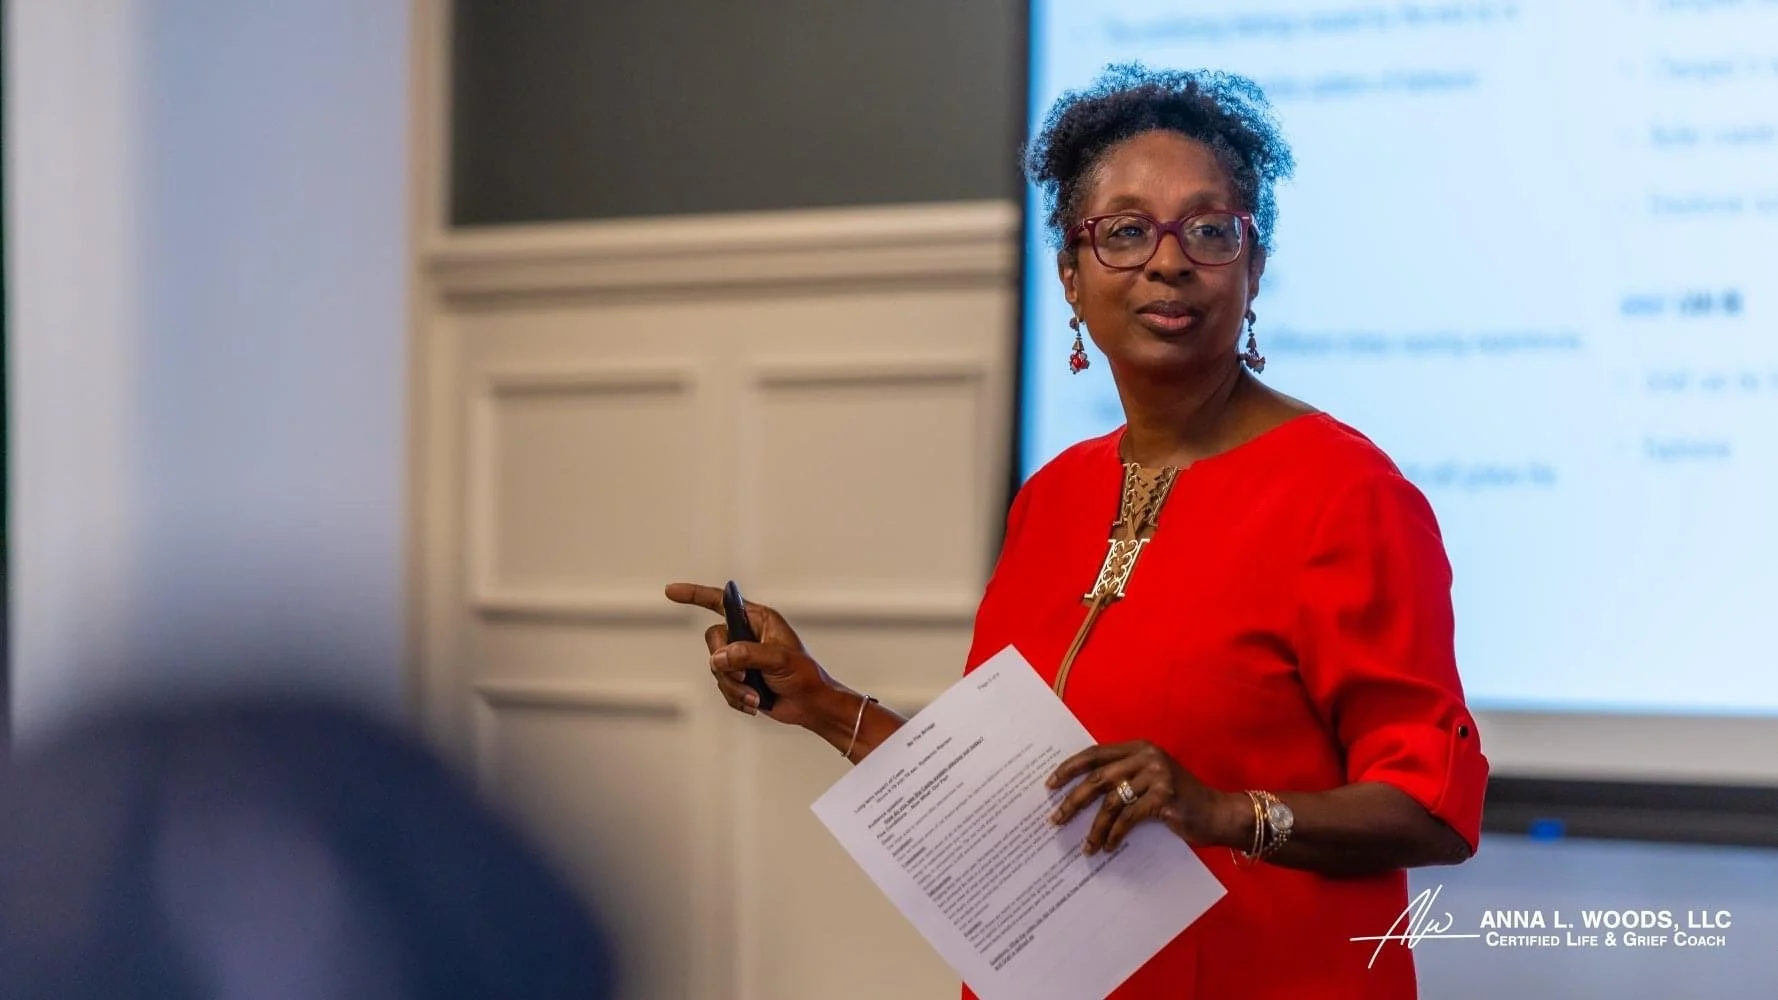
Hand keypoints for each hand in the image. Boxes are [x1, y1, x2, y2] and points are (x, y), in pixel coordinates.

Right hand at [663, 582, 842, 730]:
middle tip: (742, 677)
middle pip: (713, 640)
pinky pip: (722, 688)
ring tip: (756, 697)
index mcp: (758, 619)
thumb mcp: (779, 660)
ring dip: (734, 687)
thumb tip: (719, 658)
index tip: (670, 591)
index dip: (694, 595)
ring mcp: (741, 658)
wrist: (810, 706)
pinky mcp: (739, 679)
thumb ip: (748, 654)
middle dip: (724, 663)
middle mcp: (746, 635)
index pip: (720, 601)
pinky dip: (736, 699)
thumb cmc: (804, 675)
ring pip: (716, 668)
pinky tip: (755, 704)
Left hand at [1046, 740, 1244, 854]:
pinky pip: (1128, 818)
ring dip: (1094, 828)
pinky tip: (1107, 847)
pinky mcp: (1164, 797)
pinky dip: (1114, 835)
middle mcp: (1146, 756)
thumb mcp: (1150, 781)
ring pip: (1111, 802)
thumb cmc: (1181, 800)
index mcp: (1139, 748)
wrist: (1218, 814)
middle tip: (1055, 819)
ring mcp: (1156, 775)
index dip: (1070, 768)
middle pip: (1097, 778)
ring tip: (1085, 847)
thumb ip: (1123, 778)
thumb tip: (1081, 793)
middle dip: (1072, 800)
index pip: (1095, 754)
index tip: (1050, 784)